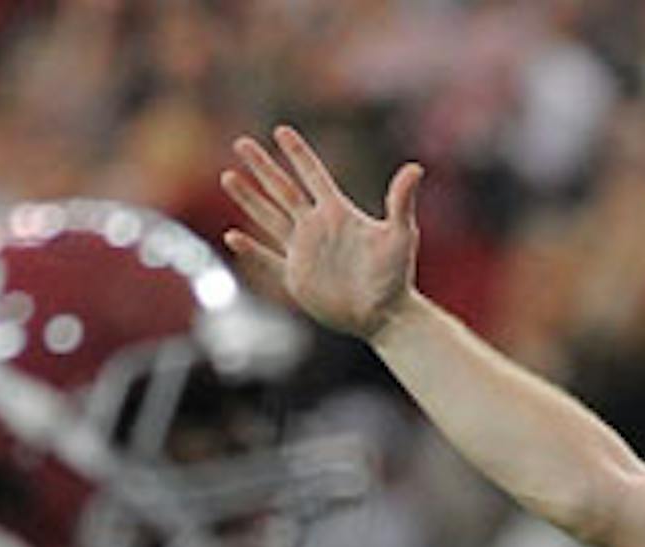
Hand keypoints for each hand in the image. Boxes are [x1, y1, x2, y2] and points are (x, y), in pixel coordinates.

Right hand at [223, 125, 425, 341]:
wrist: (386, 317)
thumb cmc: (397, 277)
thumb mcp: (402, 236)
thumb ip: (402, 201)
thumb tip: (416, 168)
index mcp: (338, 213)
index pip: (313, 175)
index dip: (297, 153)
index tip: (281, 130)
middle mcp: (317, 228)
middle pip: (283, 190)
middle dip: (262, 167)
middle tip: (241, 143)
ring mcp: (304, 252)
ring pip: (269, 218)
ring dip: (248, 199)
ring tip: (228, 176)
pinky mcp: (297, 279)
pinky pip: (268, 260)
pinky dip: (251, 250)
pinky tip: (231, 237)